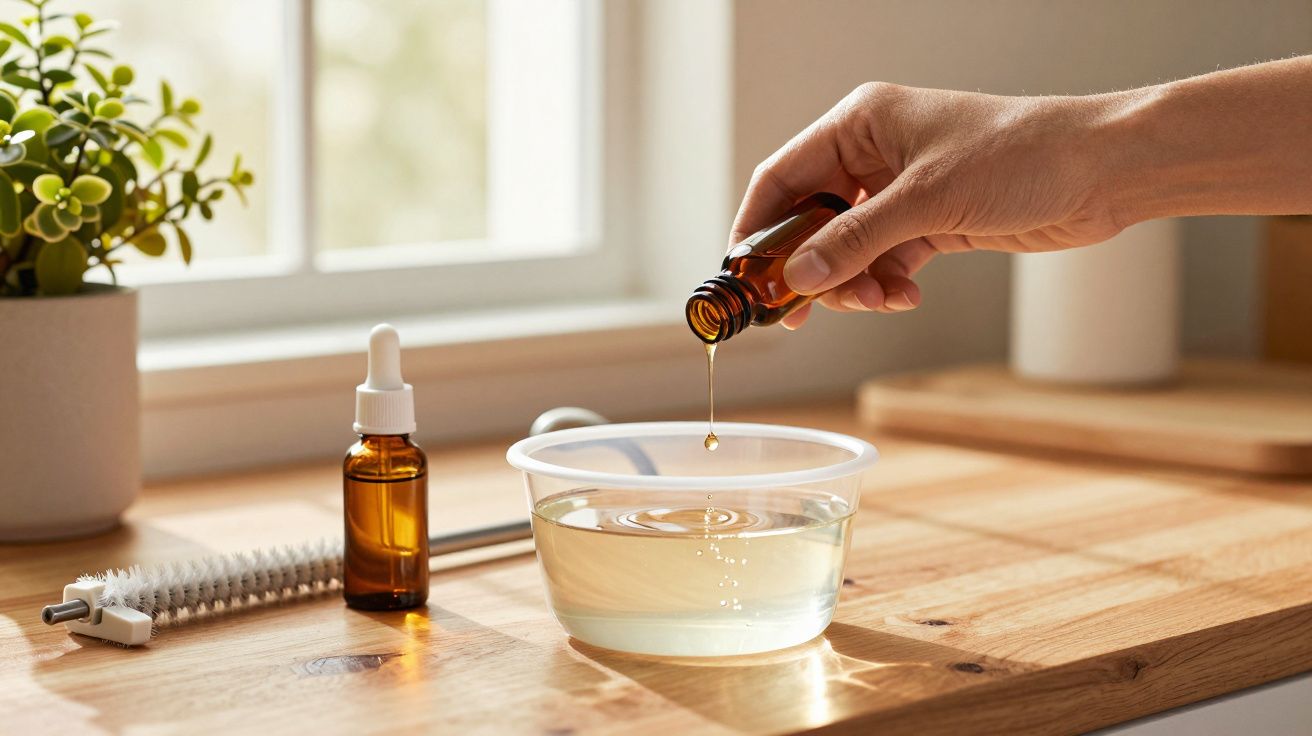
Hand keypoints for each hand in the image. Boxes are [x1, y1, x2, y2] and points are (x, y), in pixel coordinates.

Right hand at [732, 82, 1123, 327]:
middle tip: (804, 310)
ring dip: (853, 282)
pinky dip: (885, 284)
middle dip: (810, 266)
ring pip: (847, 248)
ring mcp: (903, 190)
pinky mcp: (931, 222)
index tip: (746, 277)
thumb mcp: (926, 200)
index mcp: (861, 123)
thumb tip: (797, 276)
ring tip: (877, 299)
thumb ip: (855, 240)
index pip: (783, 177)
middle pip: (812, 219)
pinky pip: (884, 260)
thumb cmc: (1022, 154)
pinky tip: (902, 295)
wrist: (1103, 171)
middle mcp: (875, 154)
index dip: (758, 228)